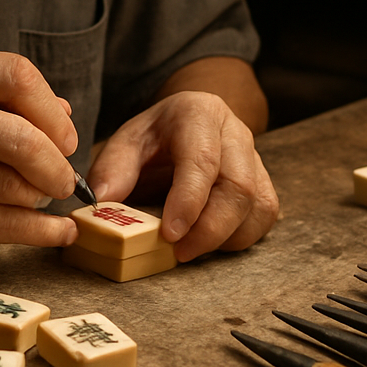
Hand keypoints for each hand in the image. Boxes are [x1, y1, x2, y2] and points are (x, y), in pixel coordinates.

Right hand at [0, 53, 81, 251]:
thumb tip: (64, 115)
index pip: (16, 75)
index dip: (51, 110)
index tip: (63, 135)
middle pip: (24, 138)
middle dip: (56, 165)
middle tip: (63, 178)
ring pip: (15, 186)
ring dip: (41, 198)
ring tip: (38, 197)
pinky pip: (4, 223)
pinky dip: (41, 231)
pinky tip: (59, 230)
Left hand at [87, 91, 278, 262]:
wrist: (188, 124)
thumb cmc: (156, 136)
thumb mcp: (127, 141)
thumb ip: (113, 168)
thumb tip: (102, 202)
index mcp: (199, 113)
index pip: (202, 160)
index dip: (189, 200)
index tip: (170, 234)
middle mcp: (235, 132)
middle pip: (238, 185)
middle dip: (210, 228)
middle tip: (179, 252)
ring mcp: (255, 157)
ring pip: (258, 204)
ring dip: (226, 236)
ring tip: (192, 249)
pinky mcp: (264, 181)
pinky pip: (264, 215)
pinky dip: (240, 237)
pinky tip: (212, 243)